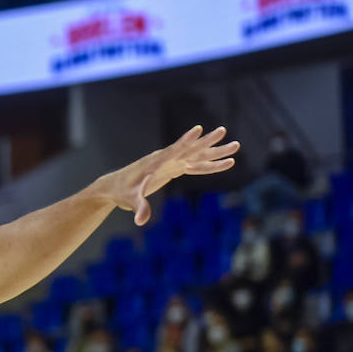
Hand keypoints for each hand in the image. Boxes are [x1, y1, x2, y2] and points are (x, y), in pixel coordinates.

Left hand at [99, 126, 238, 225]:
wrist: (115, 187)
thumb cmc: (122, 191)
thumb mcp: (130, 200)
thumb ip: (139, 208)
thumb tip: (140, 221)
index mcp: (155, 163)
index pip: (173, 150)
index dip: (185, 141)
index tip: (198, 130)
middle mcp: (165, 159)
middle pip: (190, 149)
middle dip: (207, 142)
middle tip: (224, 131)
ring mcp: (170, 163)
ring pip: (197, 156)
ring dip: (215, 151)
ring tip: (236, 145)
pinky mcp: (173, 168)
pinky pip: (195, 166)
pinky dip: (210, 165)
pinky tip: (226, 162)